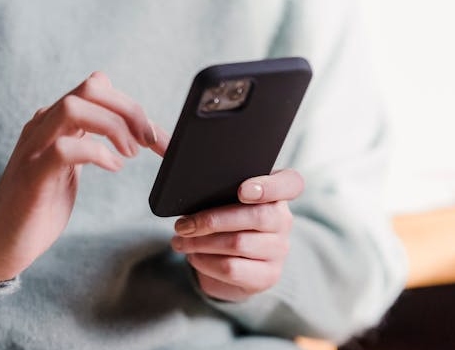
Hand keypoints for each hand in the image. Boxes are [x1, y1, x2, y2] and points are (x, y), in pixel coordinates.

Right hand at [0, 72, 169, 283]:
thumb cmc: (38, 206)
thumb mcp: (69, 167)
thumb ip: (89, 142)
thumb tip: (129, 131)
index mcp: (54, 122)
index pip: (97, 88)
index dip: (132, 106)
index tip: (157, 137)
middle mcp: (42, 127)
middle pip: (90, 88)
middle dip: (129, 110)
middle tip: (150, 142)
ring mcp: (34, 149)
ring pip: (75, 107)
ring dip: (114, 127)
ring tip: (130, 154)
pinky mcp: (32, 176)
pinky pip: (64, 148)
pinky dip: (96, 153)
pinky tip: (112, 167)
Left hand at [170, 169, 303, 300]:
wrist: (231, 265)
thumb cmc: (222, 221)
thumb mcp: (219, 198)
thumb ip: (206, 177)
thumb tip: (162, 147)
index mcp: (277, 193)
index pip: (291, 183)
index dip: (270, 186)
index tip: (242, 190)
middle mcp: (284, 220)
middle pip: (256, 216)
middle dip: (211, 219)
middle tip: (182, 224)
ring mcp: (279, 250)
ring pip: (238, 243)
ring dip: (200, 242)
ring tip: (179, 240)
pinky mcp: (267, 276)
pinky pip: (232, 268)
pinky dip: (205, 261)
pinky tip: (193, 256)